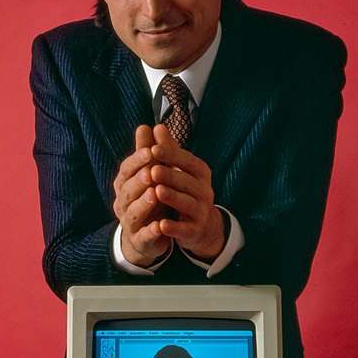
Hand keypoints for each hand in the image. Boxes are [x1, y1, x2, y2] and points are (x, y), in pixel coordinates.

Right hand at [113, 125, 171, 266]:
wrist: (148, 234)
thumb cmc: (149, 198)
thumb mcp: (150, 174)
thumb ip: (147, 152)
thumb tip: (145, 126)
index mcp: (124, 185)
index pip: (127, 170)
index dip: (137, 160)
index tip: (150, 151)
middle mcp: (123, 202)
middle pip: (127, 190)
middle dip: (139, 180)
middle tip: (151, 171)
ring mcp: (130, 222)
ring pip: (133, 212)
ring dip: (143, 203)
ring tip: (155, 193)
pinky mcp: (141, 239)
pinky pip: (144, 235)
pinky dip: (151, 231)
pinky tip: (160, 226)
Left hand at [149, 124, 225, 259]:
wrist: (201, 226)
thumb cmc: (185, 191)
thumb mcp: (179, 170)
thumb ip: (168, 151)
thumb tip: (156, 126)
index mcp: (200, 173)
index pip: (187, 161)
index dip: (171, 155)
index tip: (153, 149)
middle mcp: (204, 190)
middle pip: (187, 182)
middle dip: (170, 176)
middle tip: (153, 170)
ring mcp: (201, 211)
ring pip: (187, 203)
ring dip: (172, 198)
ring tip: (157, 192)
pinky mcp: (195, 230)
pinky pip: (185, 229)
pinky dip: (174, 227)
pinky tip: (161, 225)